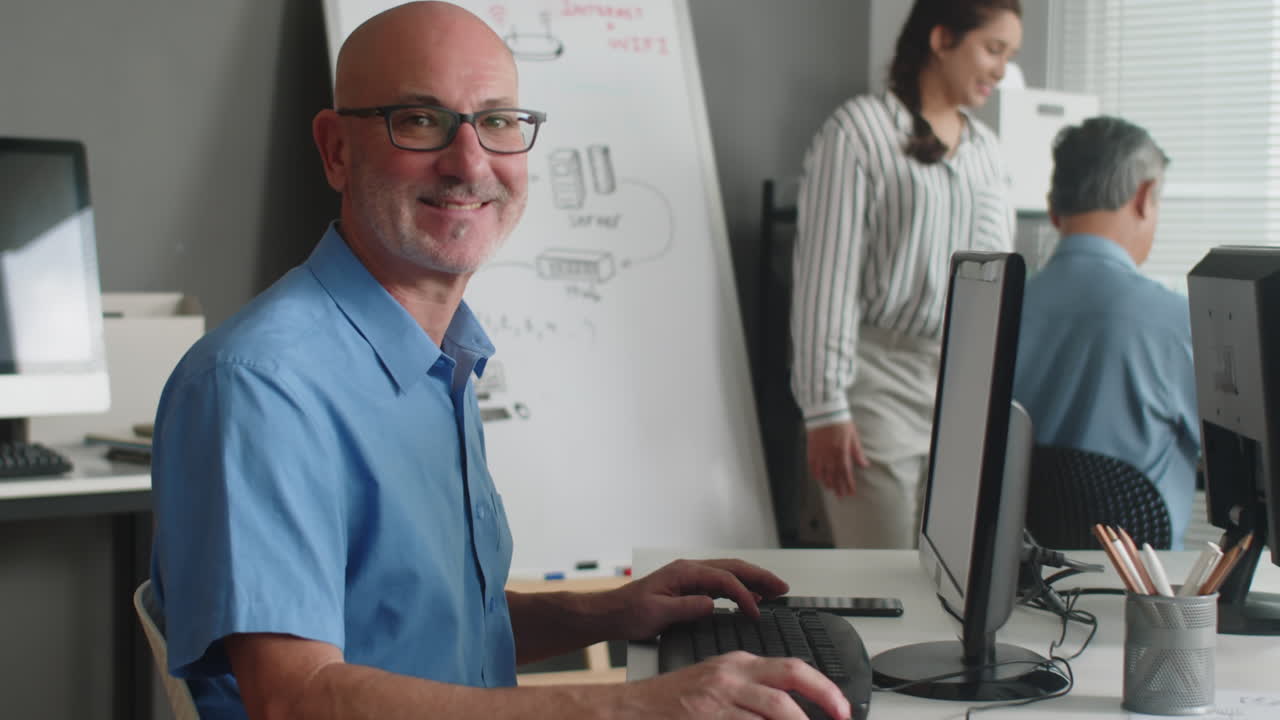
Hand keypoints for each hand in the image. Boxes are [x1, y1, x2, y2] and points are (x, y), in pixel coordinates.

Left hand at [607, 558, 788, 640]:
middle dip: (760, 576)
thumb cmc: (629, 613)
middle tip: (783, 588)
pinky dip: (740, 588)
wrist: (610, 614)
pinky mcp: (688, 586)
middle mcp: (689, 569)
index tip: (756, 612)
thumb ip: (687, 607)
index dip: (744, 594)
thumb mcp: (657, 613)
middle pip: (733, 568)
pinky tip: (750, 597)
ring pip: (729, 573)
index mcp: (684, 572)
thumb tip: (713, 605)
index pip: (723, 579)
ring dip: (753, 580)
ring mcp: (689, 576)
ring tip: (775, 590)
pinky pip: (721, 583)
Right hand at [618, 651, 850, 719]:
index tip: (842, 707)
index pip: (793, 668)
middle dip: (824, 699)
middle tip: (841, 718)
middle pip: (791, 680)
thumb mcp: (717, 684)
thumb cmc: (674, 700)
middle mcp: (732, 675)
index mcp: (739, 663)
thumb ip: (753, 691)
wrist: (633, 708)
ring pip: (776, 709)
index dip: (824, 688)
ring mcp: (720, 697)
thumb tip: (792, 710)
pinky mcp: (708, 717)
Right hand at [806, 422, 868, 497]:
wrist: (824, 410)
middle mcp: (830, 455)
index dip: (848, 483)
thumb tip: (864, 465)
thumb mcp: (853, 435)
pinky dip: (815, 473)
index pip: (846, 472)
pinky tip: (818, 478)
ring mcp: (819, 453)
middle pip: (834, 475)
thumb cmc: (841, 421)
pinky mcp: (811, 449)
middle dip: (838, 486)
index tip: (851, 492)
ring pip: (823, 472)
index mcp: (842, 452)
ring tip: (831, 489)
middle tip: (841, 496)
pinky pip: (812, 465)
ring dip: (827, 482)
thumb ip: (857, 452)